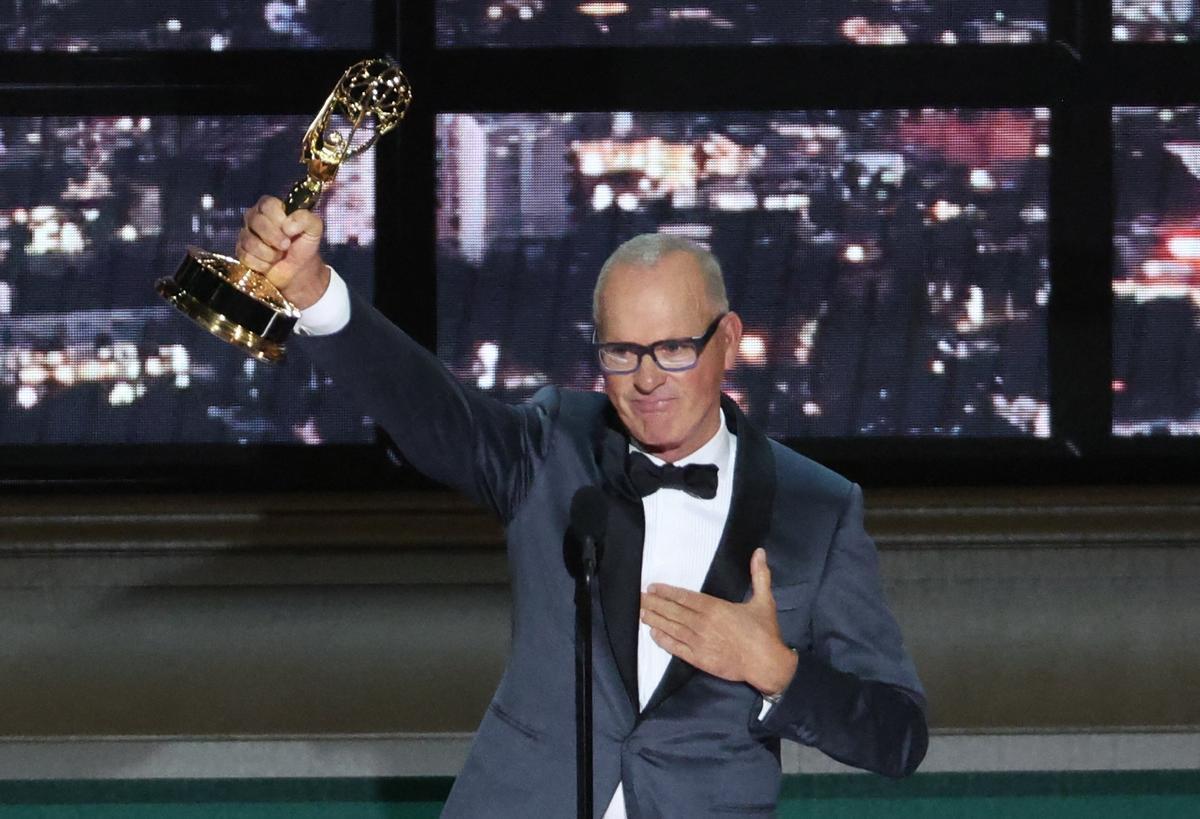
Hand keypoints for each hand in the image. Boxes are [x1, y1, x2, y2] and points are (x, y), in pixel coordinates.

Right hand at [236, 195, 328, 308]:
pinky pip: (246, 257)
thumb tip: (287, 226)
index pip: (267, 204)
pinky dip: (262, 264)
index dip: (278, 219)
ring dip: (270, 254)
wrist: (299, 271)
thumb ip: (306, 219)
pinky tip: (270, 264)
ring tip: (279, 255)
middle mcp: (255, 217)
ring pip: (250, 241)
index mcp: (271, 207)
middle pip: (256, 221)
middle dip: (274, 237)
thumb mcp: (314, 229)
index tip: (289, 231)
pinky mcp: (241, 252)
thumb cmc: (304, 246)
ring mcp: (246, 234)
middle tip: (286, 246)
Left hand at [640, 548, 797, 696]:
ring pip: (672, 628)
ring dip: (655, 620)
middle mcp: (703, 623)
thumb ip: (760, 575)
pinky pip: (677, 649)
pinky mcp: (700, 659)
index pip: (685, 597)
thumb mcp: (764, 601)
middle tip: (638, 597)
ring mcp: (699, 642)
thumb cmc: (765, 632)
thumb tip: (759, 552)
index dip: (667, 592)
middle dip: (654, 603)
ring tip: (641, 612)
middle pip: (673, 611)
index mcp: (716, 608)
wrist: (767, 664)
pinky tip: (653, 634)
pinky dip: (663, 641)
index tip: (653, 587)